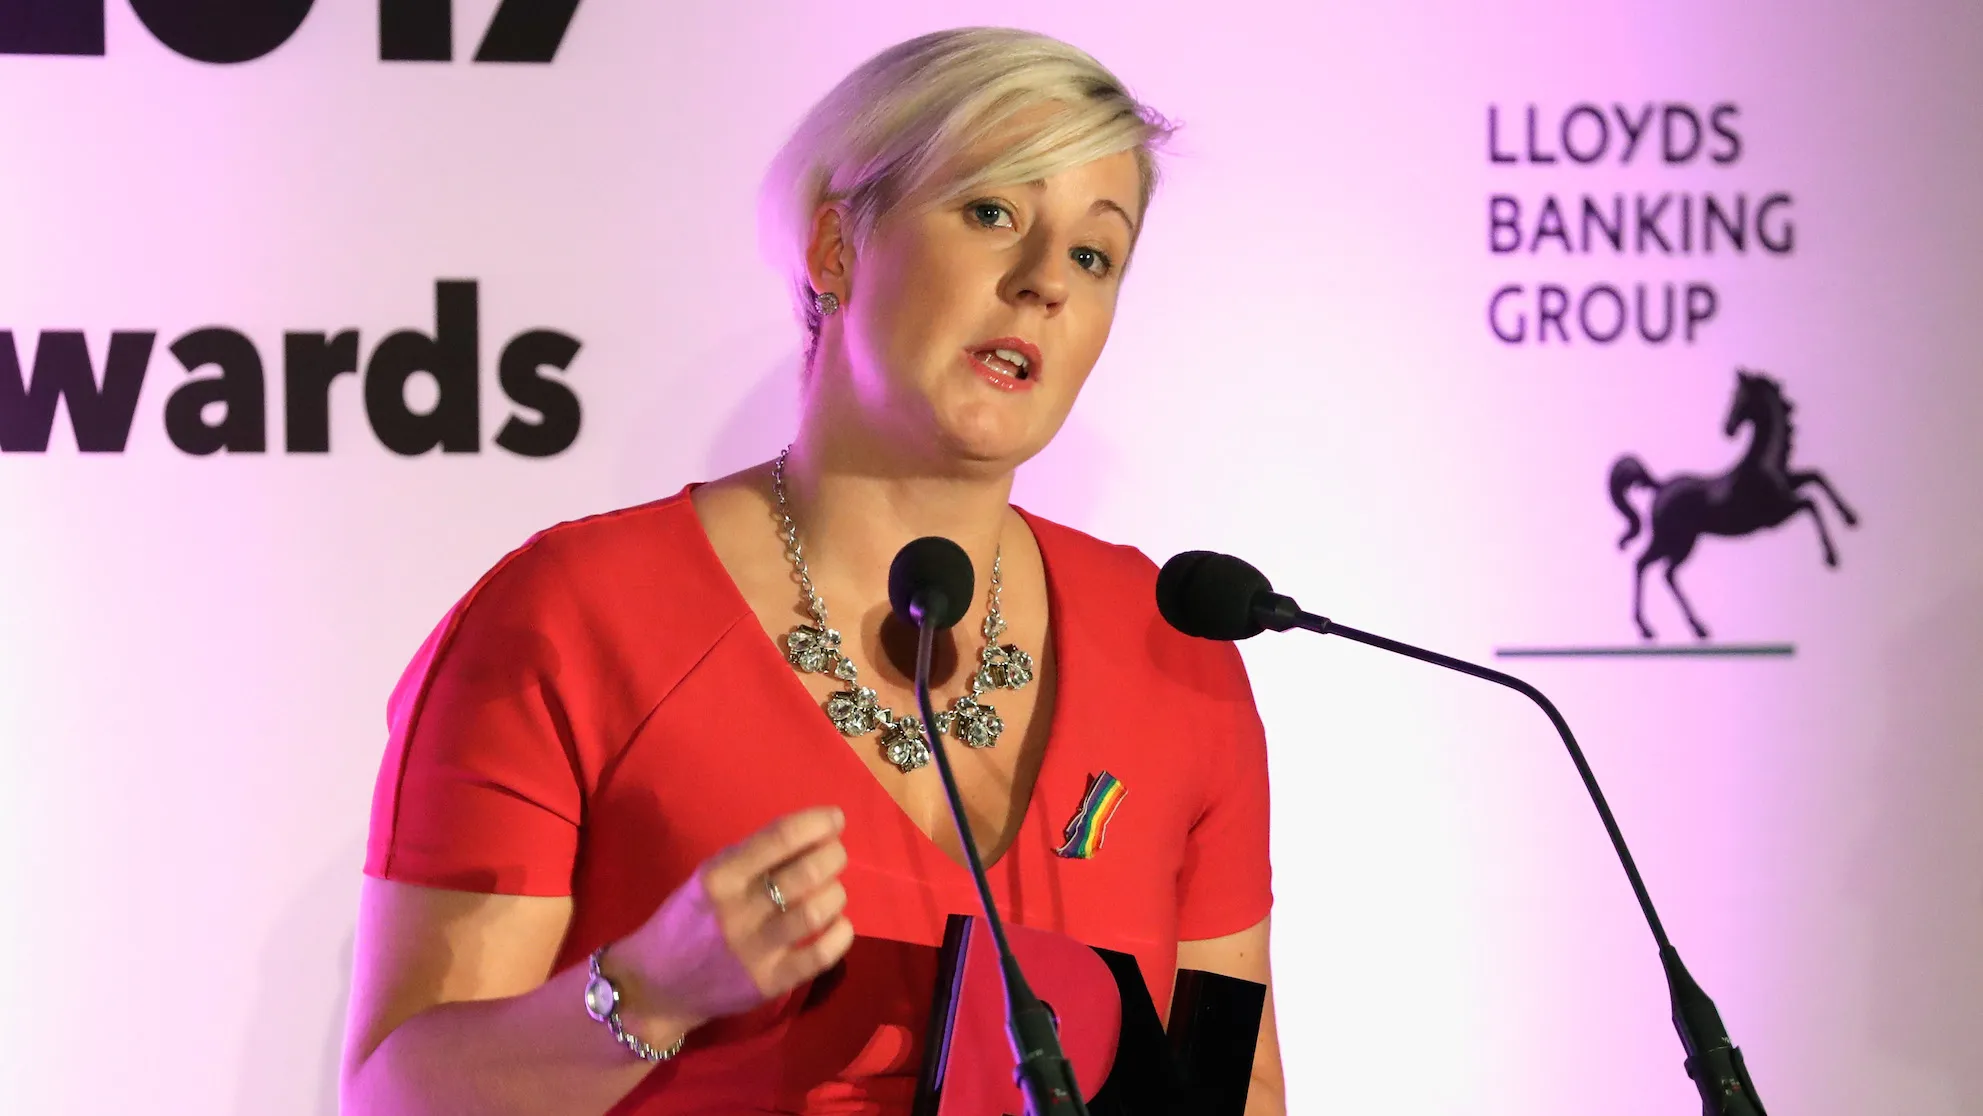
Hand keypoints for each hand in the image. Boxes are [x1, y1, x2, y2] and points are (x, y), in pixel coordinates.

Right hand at [611, 806, 853, 1032]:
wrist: (654, 987)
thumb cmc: (687, 922)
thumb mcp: (708, 879)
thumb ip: (752, 860)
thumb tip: (811, 836)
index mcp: (719, 876)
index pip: (779, 838)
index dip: (817, 823)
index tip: (835, 819)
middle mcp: (737, 910)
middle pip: (806, 873)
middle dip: (833, 856)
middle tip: (835, 856)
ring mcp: (754, 949)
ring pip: (816, 911)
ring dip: (836, 894)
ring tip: (832, 891)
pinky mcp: (769, 983)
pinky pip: (820, 955)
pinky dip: (840, 934)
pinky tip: (838, 925)